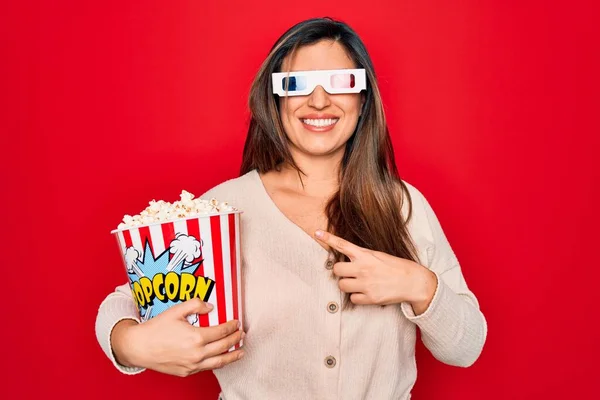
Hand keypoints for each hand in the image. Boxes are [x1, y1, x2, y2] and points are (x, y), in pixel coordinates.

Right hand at [111, 297, 244, 376]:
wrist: (138, 347)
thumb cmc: (156, 329)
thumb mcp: (176, 311)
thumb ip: (195, 305)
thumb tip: (211, 307)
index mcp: (196, 337)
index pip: (222, 332)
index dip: (232, 326)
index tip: (237, 322)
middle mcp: (197, 354)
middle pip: (224, 346)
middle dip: (236, 339)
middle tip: (242, 334)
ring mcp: (192, 365)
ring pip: (219, 362)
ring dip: (232, 356)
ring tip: (241, 351)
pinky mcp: (186, 372)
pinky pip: (207, 368)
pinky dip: (217, 363)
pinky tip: (221, 359)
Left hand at [314, 230, 436, 313]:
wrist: (412, 282)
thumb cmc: (396, 267)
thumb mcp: (379, 256)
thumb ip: (362, 257)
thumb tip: (348, 260)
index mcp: (365, 255)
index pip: (342, 245)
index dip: (328, 239)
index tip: (317, 233)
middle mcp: (363, 268)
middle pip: (336, 270)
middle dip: (340, 272)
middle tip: (350, 273)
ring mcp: (366, 284)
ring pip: (342, 285)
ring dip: (347, 285)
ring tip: (359, 283)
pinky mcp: (370, 298)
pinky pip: (352, 298)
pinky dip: (357, 297)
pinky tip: (366, 293)